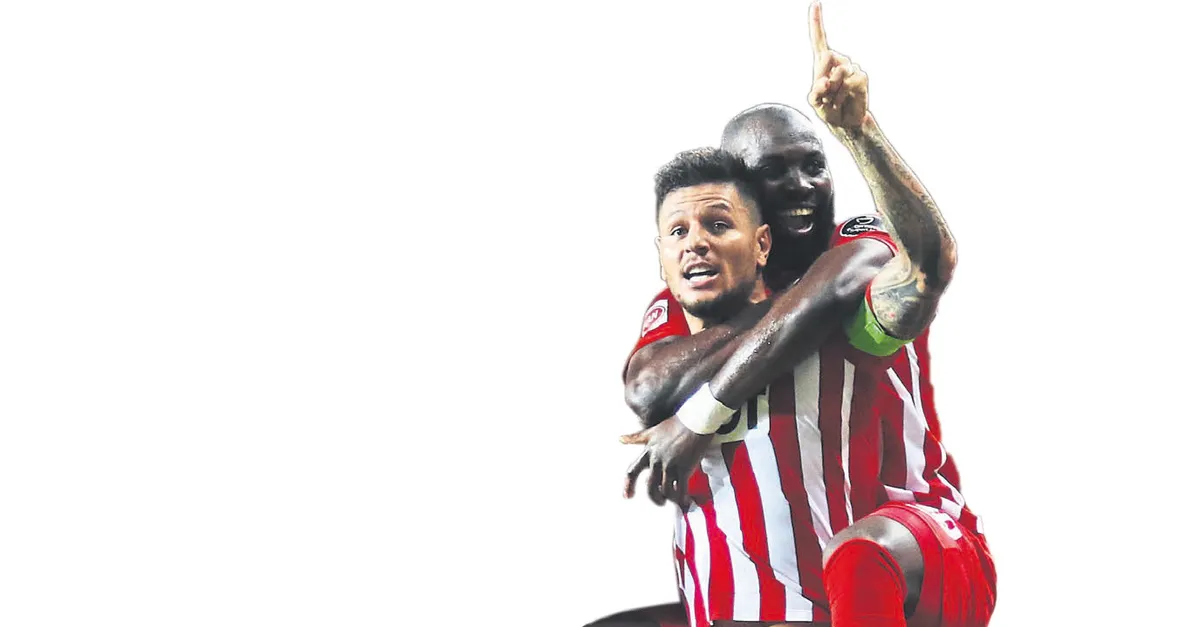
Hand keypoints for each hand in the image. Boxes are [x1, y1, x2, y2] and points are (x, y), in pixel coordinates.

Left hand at [621, 416, 712, 507]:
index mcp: (648, 451)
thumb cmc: (676, 424)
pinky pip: (681, 490)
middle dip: (655, 498)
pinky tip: (686, 502)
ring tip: (675, 500)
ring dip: (670, 499)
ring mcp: (670, 466)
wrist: (695, 421)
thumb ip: (636, 438)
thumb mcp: (652, 431)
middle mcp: (656, 460)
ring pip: (665, 491)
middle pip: (650, 487)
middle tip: (660, 501)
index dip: (628, 485)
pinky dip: (682, 499)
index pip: (632, 471)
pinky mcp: (684, 469)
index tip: (627, 496)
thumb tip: (620, 438)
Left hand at [808, 2, 868, 130]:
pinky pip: (849, 83)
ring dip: (833, 91)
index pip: (819, 40)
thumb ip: (816, 91)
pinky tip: (842, 101)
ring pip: (838, 73)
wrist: (845, 123)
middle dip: (823, 78)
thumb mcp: (815, 102)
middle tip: (825, 94)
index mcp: (823, 63)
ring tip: (834, 100)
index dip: (816, 22)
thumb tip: (824, 81)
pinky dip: (842, 95)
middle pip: (826, 57)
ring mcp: (851, 68)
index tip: (815, 3)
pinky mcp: (861, 77)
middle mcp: (838, 61)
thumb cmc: (828, 110)